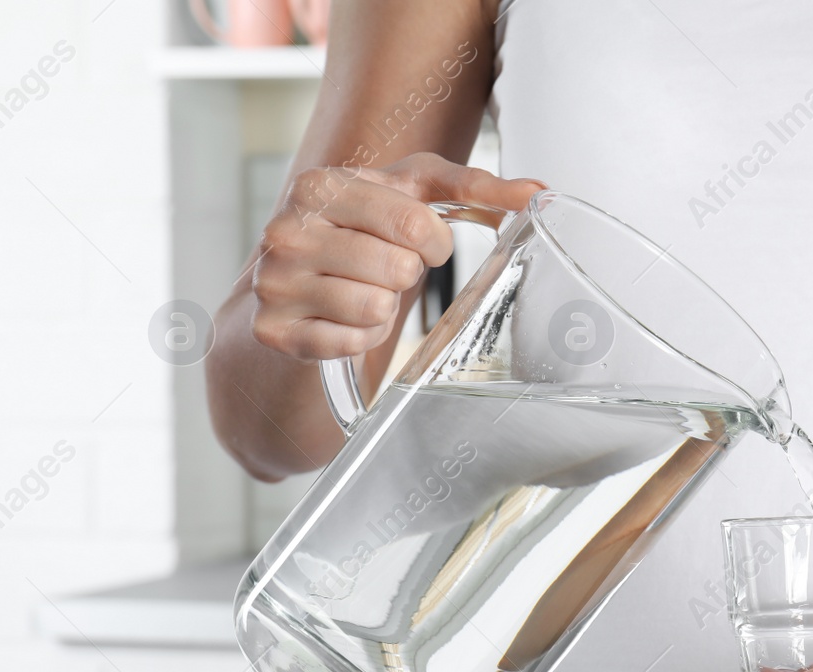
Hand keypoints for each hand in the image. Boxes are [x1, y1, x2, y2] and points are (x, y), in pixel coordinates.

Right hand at [249, 152, 543, 361]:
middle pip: (399, 270)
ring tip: (363, 289)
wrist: (294, 282)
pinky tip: (344, 318)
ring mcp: (274, 283)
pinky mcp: (275, 332)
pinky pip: (352, 344)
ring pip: (376, 309)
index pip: (416, 225)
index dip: (434, 242)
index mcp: (318, 186)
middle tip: (384, 268)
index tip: (419, 241)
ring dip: (383, 308)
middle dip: (406, 274)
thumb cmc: (364, 228)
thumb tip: (538, 193)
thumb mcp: (413, 192)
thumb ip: (477, 187)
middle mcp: (287, 231)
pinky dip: (361, 338)